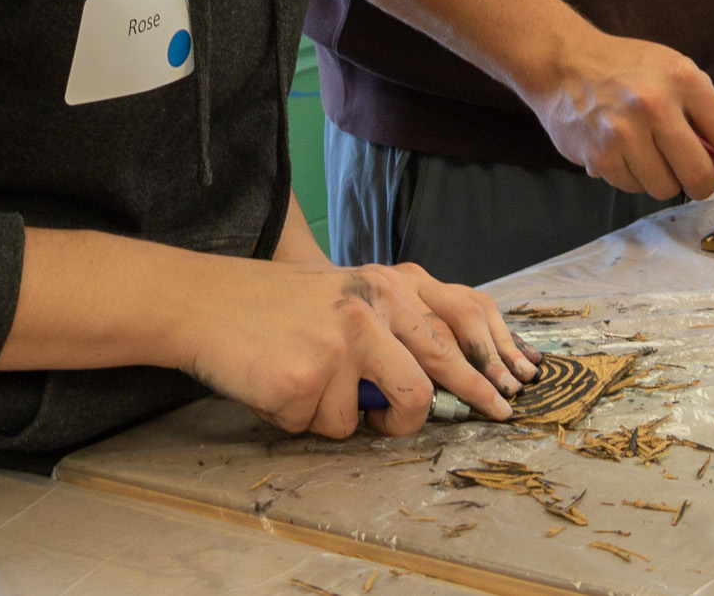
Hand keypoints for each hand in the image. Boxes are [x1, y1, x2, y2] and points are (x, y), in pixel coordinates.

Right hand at [175, 256, 535, 438]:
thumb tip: (439, 377)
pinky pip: (321, 428)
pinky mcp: (306, 379)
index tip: (506, 395)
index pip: (455, 326)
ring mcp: (340, 344)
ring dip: (341, 418)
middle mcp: (371, 308)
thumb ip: (392, 323)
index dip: (486, 366)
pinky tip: (277, 383)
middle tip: (467, 420)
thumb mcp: (347, 294)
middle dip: (445, 409)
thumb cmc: (278, 306)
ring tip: (307, 384)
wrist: (207, 301)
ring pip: (372, 419)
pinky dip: (298, 419)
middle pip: (430, 379)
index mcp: (385, 284)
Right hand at [529, 27, 713, 203]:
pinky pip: (632, 188)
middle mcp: (655, 106)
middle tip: (690, 170)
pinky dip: (632, 177)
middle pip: (699, 176)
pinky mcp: (599, 156)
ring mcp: (624, 134)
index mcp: (683, 80)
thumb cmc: (628, 68)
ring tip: (644, 149)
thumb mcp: (674, 72)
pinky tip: (620, 151)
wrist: (562, 61)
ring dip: (661, 179)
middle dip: (701, 182)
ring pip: (664, 188)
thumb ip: (704, 115)